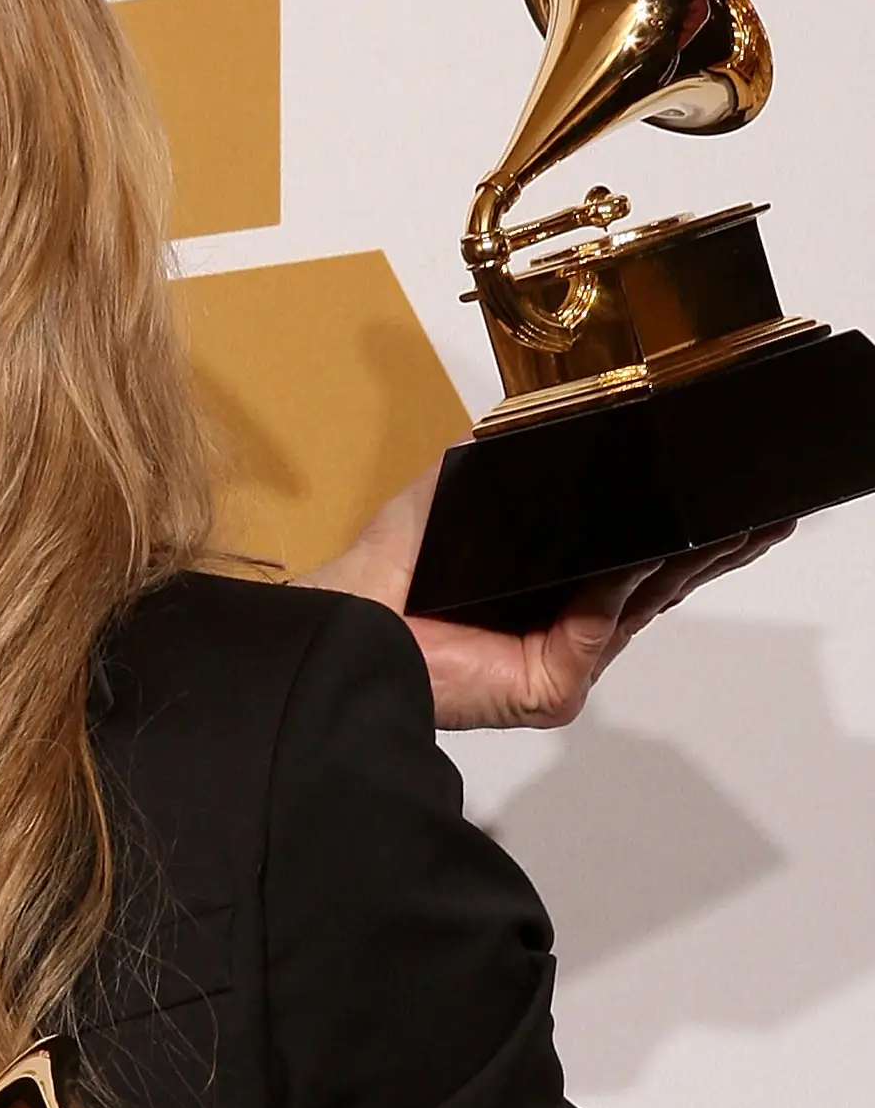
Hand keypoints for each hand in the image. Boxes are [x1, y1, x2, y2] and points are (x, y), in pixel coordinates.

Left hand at [297, 463, 791, 729]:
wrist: (341, 621)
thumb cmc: (385, 570)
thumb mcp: (452, 497)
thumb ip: (504, 464)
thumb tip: (546, 420)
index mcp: (548, 589)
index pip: (631, 560)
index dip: (680, 531)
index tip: (726, 497)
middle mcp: (561, 629)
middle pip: (655, 586)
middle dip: (712, 549)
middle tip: (765, 513)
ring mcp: (560, 662)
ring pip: (640, 607)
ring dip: (691, 565)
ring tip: (741, 528)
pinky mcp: (549, 687)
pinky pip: (599, 627)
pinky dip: (622, 588)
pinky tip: (647, 553)